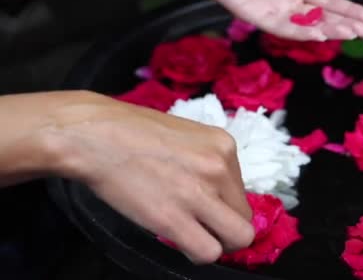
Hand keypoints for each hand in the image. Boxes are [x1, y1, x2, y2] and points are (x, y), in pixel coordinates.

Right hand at [44, 91, 253, 262]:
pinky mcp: (174, 218)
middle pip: (245, 216)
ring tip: (196, 236)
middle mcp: (220, 168)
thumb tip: (215, 189)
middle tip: (204, 226)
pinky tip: (182, 241)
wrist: (95, 135)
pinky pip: (208, 252)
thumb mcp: (186, 136)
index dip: (225, 204)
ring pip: (238, 237)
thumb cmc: (132, 131)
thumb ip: (207, 160)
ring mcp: (200, 193)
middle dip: (226, 226)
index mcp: (224, 146)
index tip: (208, 207)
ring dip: (219, 242)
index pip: (242, 190)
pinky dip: (198, 253)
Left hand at [182, 0, 362, 40]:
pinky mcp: (255, 15)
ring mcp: (273, 9)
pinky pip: (280, 27)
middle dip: (345, 23)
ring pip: (305, 25)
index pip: (330, 2)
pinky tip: (317, 34)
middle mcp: (288, 1)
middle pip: (322, 17)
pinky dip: (299, 31)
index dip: (351, 11)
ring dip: (327, 30)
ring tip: (348, 32)